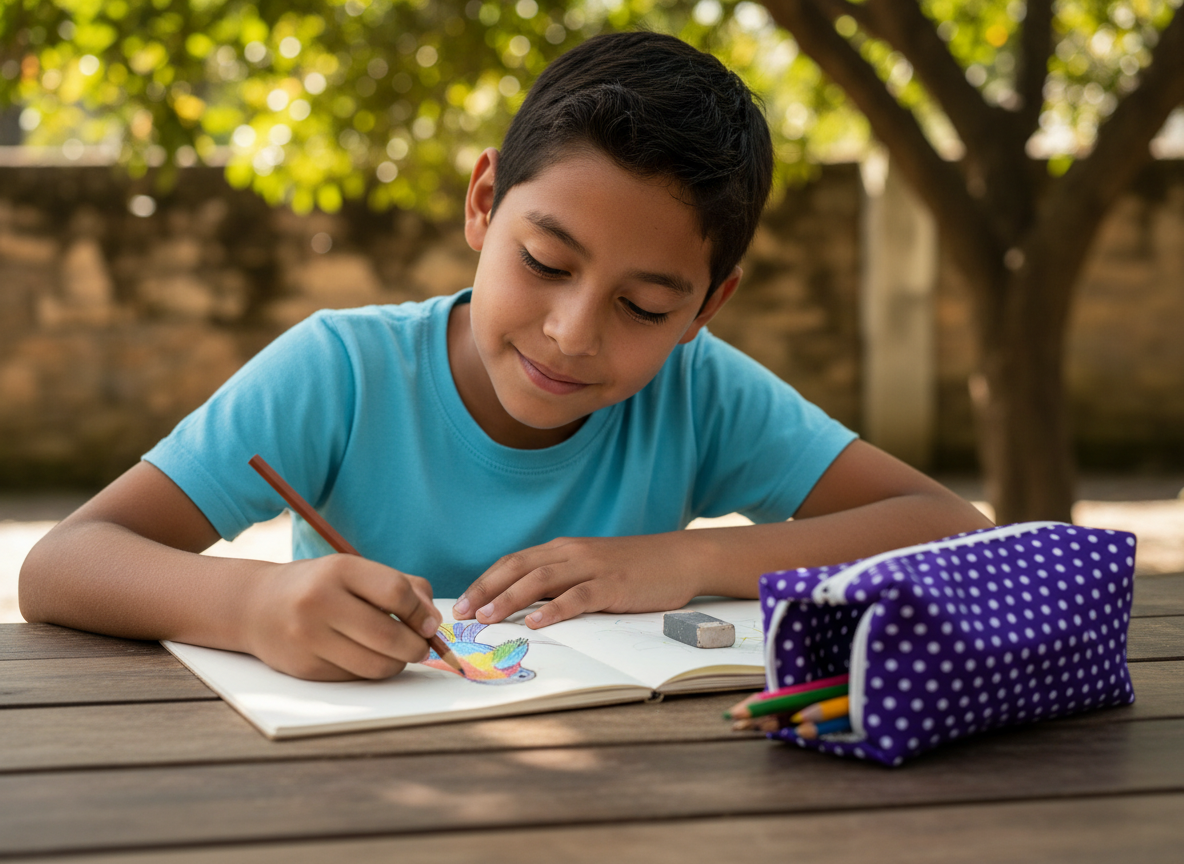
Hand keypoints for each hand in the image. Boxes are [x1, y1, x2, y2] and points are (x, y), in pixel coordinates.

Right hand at [243, 555, 441, 680]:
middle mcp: (320, 601)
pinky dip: (370, 671)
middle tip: (421, 646)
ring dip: (397, 664)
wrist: (256, 605)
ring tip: (397, 653)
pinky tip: (366, 657)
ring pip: (375, 665)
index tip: (429, 624)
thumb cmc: (319, 586)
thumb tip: (432, 621)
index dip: (421, 613)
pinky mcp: (304, 667)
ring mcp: (309, 637)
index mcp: (339, 569)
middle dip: (416, 646)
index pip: (396, 592)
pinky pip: (355, 678)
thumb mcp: (356, 571)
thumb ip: (403, 587)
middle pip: (388, 635)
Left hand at [451, 533, 703, 628]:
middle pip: (518, 568)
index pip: (513, 562)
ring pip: (541, 580)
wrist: (679, 558)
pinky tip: (538, 622)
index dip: (484, 582)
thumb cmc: (633, 569)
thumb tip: (523, 606)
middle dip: (486, 590)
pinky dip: (555, 609)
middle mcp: (572, 553)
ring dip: (510, 599)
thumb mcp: (590, 569)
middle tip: (461, 614)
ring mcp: (593, 568)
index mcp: (562, 550)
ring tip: (488, 618)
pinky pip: (579, 596)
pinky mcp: (614, 585)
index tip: (460, 604)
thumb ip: (560, 582)